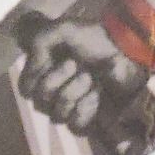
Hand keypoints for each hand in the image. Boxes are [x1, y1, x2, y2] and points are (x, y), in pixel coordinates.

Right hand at [15, 14, 146, 135]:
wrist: (128, 52)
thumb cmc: (97, 40)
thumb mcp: (64, 30)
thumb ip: (39, 42)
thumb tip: (31, 63)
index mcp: (46, 71)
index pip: (26, 88)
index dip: (35, 78)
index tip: (53, 59)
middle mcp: (56, 91)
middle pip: (40, 102)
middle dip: (58, 80)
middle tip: (76, 64)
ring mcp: (72, 106)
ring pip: (57, 114)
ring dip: (74, 92)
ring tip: (91, 77)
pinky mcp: (90, 119)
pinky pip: (75, 125)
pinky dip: (86, 108)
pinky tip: (97, 94)